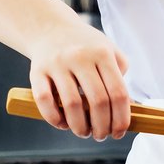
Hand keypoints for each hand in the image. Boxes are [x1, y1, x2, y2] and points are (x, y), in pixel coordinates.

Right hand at [26, 20, 130, 140]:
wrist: (50, 27)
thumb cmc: (86, 46)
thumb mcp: (109, 50)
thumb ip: (119, 76)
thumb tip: (127, 109)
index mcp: (102, 53)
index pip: (118, 93)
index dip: (121, 118)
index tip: (119, 132)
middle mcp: (80, 57)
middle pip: (97, 101)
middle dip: (102, 126)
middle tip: (101, 136)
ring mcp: (57, 63)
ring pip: (71, 104)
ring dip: (80, 127)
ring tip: (83, 132)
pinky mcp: (37, 71)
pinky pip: (44, 100)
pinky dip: (54, 118)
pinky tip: (62, 124)